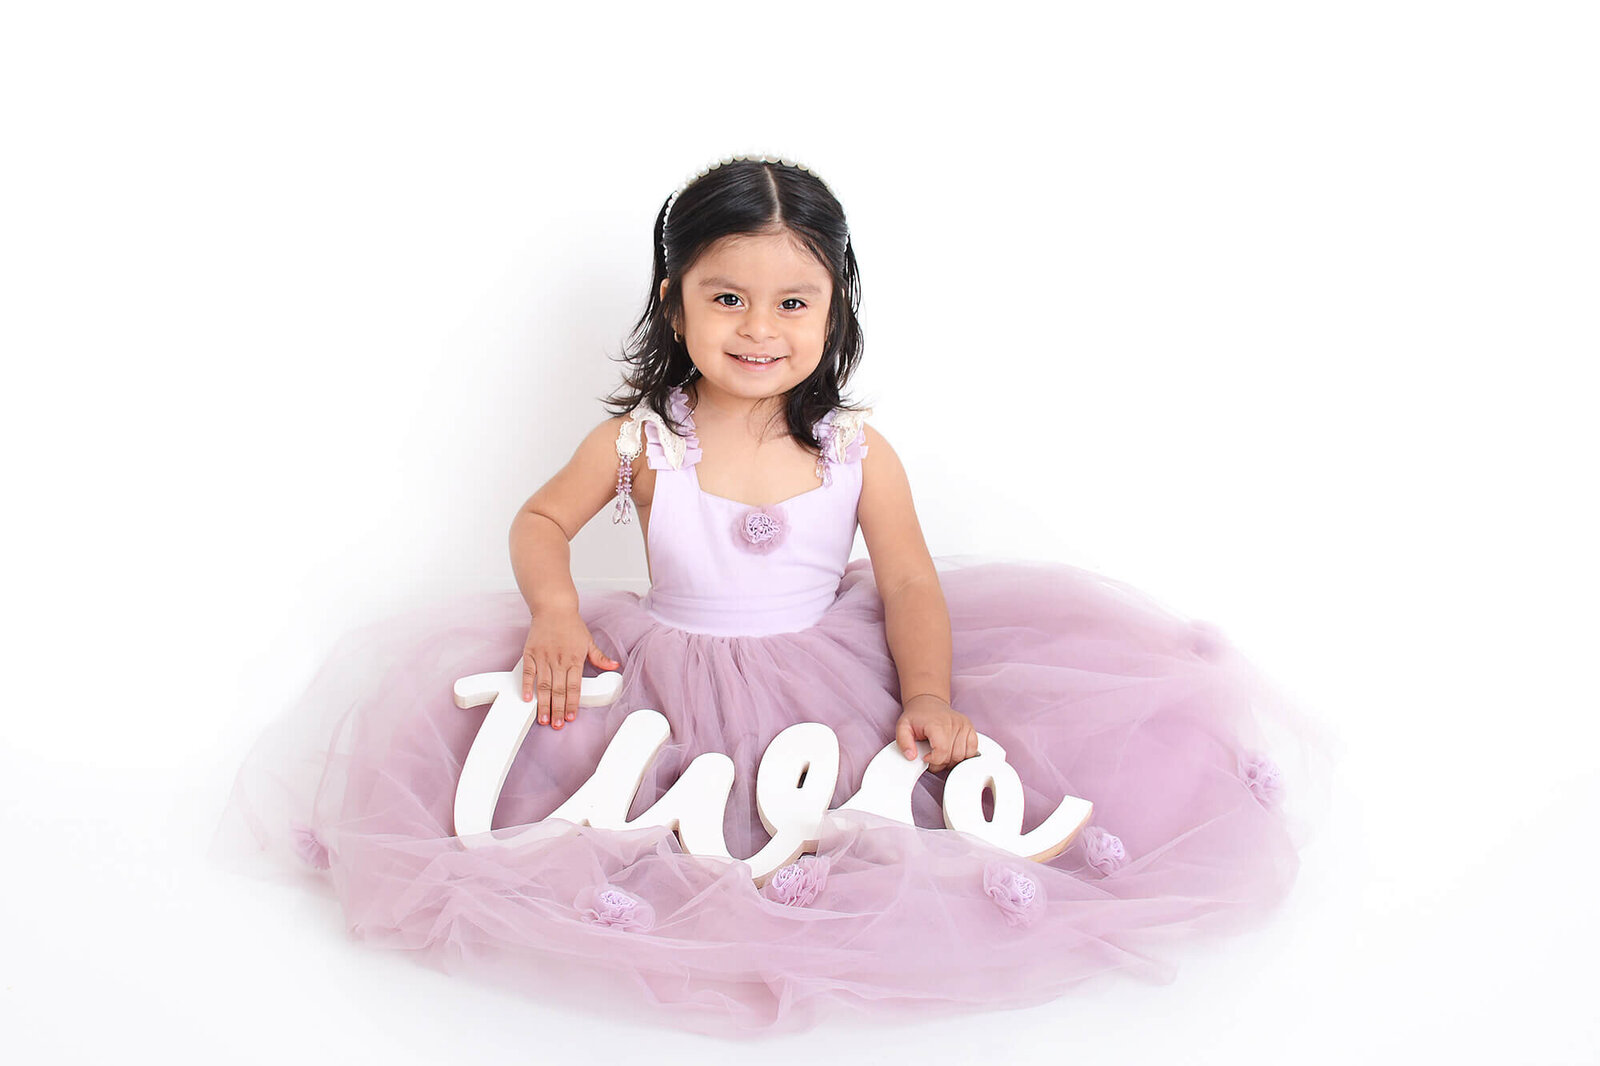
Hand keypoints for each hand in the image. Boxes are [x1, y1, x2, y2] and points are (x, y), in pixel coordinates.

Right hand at [521, 609, 620, 729]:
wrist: (554, 607)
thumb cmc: (571, 625)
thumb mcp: (588, 641)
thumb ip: (599, 657)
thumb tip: (614, 666)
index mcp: (574, 659)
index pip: (574, 686)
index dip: (573, 703)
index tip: (571, 717)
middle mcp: (559, 660)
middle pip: (558, 689)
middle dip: (558, 709)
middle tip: (556, 725)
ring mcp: (543, 657)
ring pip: (543, 685)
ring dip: (543, 703)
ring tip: (543, 718)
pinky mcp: (530, 653)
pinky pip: (528, 673)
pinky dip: (527, 686)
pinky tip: (528, 699)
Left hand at [894, 694, 978, 772]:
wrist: (928, 702)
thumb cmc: (917, 716)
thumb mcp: (903, 727)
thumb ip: (903, 742)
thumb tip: (911, 756)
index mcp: (937, 724)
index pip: (942, 752)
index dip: (933, 760)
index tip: (926, 757)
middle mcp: (954, 724)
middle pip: (953, 757)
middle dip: (941, 762)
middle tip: (932, 756)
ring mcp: (964, 726)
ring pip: (963, 756)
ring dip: (952, 760)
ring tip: (941, 753)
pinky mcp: (970, 728)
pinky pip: (973, 750)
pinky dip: (964, 755)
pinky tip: (953, 752)